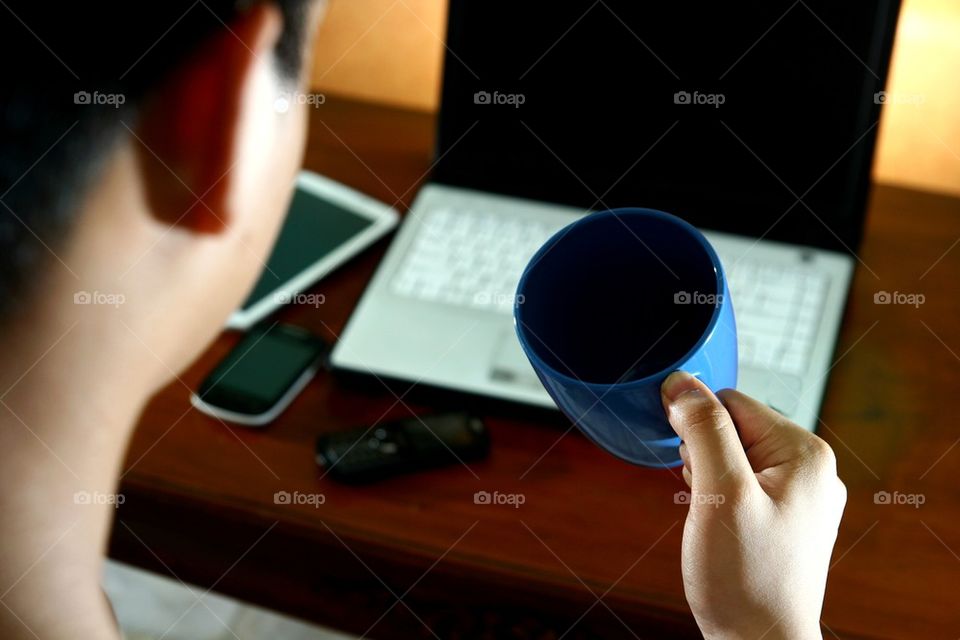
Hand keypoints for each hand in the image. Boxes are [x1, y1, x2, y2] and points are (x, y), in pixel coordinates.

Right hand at [661, 371, 845, 639]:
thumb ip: (704, 430)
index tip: (687, 460)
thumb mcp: (720, 493)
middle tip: (705, 499)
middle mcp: (809, 469)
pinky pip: (741, 484)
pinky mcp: (783, 517)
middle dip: (703, 455)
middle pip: (734, 428)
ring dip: (708, 478)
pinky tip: (718, 526)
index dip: (697, 423)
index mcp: (805, 453)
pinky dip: (718, 498)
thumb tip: (682, 383)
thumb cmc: (746, 579)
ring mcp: (799, 496)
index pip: (733, 402)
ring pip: (733, 456)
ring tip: (713, 518)